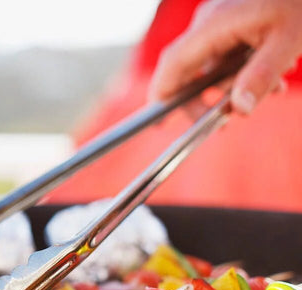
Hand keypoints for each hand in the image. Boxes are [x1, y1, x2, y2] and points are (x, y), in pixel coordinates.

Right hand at [149, 0, 301, 114]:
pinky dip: (239, 73)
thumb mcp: (289, 41)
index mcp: (214, 24)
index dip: (162, 93)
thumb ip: (261, 76)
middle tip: (223, 120)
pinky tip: (272, 78)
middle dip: (201, 99)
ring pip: (208, 66)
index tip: (159, 120)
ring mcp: (216, 22)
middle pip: (185, 68)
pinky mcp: (228, 23)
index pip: (174, 62)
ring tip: (267, 92)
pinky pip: (222, 56)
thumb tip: (240, 108)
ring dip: (230, 87)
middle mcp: (207, 22)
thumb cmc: (300, 3)